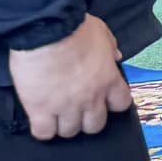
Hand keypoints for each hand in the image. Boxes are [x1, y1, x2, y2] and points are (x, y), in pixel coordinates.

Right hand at [8, 15, 131, 140]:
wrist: (46, 30)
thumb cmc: (75, 27)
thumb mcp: (102, 32)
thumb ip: (111, 47)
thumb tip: (116, 56)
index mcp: (108, 79)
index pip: (121, 104)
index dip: (113, 104)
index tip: (104, 100)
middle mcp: (91, 97)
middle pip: (95, 126)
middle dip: (87, 120)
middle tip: (77, 110)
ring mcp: (65, 106)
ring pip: (70, 131)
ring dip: (64, 125)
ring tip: (56, 115)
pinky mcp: (40, 109)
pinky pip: (44, 133)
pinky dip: (43, 130)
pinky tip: (40, 120)